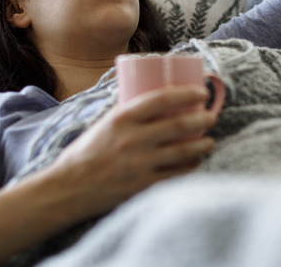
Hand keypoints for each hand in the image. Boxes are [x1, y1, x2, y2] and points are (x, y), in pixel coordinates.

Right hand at [44, 85, 217, 218]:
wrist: (69, 188)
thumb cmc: (86, 152)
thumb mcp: (104, 124)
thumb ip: (129, 115)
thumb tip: (157, 102)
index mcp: (122, 118)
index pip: (161, 99)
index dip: (186, 93)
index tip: (201, 92)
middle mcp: (132, 139)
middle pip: (178, 124)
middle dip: (202, 119)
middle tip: (211, 116)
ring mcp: (139, 163)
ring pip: (182, 151)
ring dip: (202, 144)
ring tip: (209, 141)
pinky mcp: (143, 185)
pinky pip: (176, 174)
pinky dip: (190, 166)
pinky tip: (196, 162)